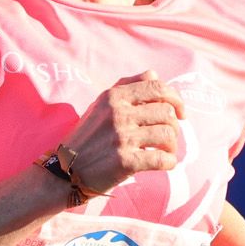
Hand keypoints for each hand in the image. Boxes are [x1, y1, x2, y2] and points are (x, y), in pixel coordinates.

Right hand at [59, 71, 184, 194]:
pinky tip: (164, 164)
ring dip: (172, 145)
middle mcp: (118, 113)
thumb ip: (127, 87)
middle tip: (167, 137)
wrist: (64, 171)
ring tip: (165, 151)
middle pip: (167, 111)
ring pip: (168, 134)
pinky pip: (163, 159)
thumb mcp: (100, 106)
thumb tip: (155, 74)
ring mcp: (121, 137)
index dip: (175, 98)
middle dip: (174, 125)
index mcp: (113, 97)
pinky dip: (169, 162)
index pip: (157, 87)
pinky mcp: (125, 161)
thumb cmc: (87, 138)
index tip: (180, 112)